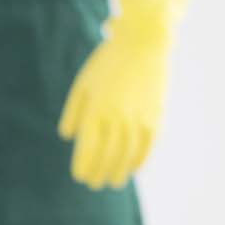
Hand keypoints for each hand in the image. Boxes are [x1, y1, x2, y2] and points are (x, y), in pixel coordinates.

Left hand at [57, 0, 197, 188]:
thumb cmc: (107, 62)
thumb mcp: (83, 83)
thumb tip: (68, 137)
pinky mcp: (156, 114)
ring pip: (128, 155)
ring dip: (120, 171)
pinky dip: (141, 159)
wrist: (144, 40)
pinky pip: (148, 144)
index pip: (87, 148)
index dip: (83, 165)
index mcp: (96, 110)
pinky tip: (134, 168)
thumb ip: (74, 111)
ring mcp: (138, 117)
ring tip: (114, 182)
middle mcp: (117, 118)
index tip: (80, 176)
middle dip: (99, 173)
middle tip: (94, 184)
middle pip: (107, 156)